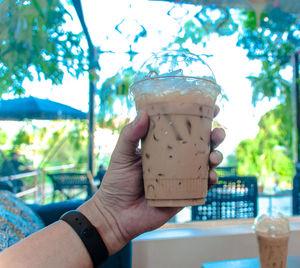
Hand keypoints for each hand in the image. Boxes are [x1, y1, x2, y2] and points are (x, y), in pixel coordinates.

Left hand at [80, 108, 224, 254]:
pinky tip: (211, 176)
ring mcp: (180, 177)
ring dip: (215, 157)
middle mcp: (174, 160)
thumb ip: (130, 134)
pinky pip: (202, 187)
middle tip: (217, 133)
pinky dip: (210, 180)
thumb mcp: (121, 155)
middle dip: (214, 138)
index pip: (182, 130)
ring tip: (213, 157)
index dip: (198, 119)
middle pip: (199, 145)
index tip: (212, 108)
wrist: (116, 214)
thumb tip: (143, 113)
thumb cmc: (117, 182)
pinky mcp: (184, 195)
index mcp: (162, 148)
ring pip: (205, 164)